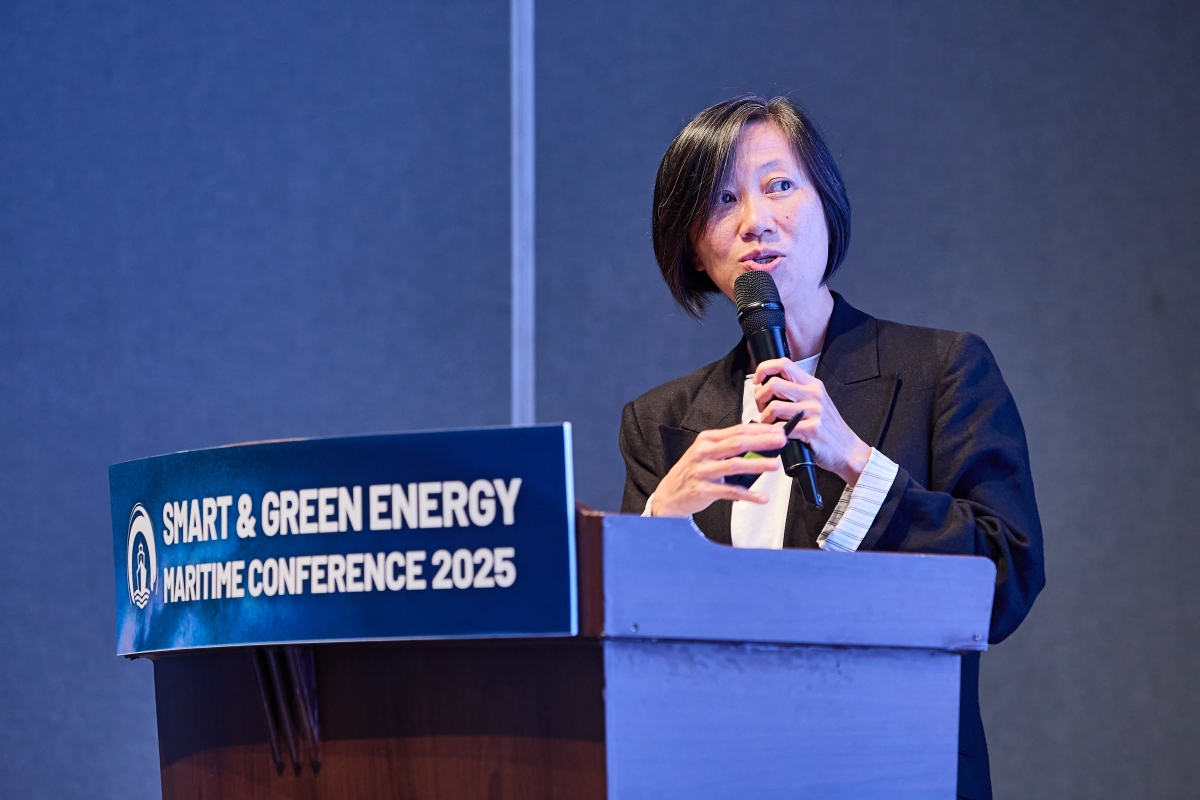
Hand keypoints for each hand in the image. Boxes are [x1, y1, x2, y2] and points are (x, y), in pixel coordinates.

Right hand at [650, 423, 787, 517]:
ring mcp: (703, 471)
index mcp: (706, 440)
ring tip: (774, 464)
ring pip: (734, 465)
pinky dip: (748, 495)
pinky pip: (730, 491)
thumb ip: (728, 448)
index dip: (759, 430)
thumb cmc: (692, 473)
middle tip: (780, 440)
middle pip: (737, 443)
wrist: (669, 495)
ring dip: (757, 464)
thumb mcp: (706, 454)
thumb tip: (759, 445)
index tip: (777, 430)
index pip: (737, 431)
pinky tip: (762, 497)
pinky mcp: (704, 490)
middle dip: (762, 441)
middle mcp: (703, 452)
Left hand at [752, 358, 872, 485]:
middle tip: (762, 408)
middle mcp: (813, 394)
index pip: (783, 364)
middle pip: (774, 384)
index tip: (758, 381)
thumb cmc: (828, 427)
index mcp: (812, 384)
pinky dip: (774, 431)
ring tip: (769, 424)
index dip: (764, 369)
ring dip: (765, 418)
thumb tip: (763, 385)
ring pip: (774, 406)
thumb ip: (792, 392)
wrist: (848, 449)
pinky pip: (782, 427)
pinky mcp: (812, 429)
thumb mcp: (814, 402)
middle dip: (760, 397)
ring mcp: (814, 411)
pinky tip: (778, 434)